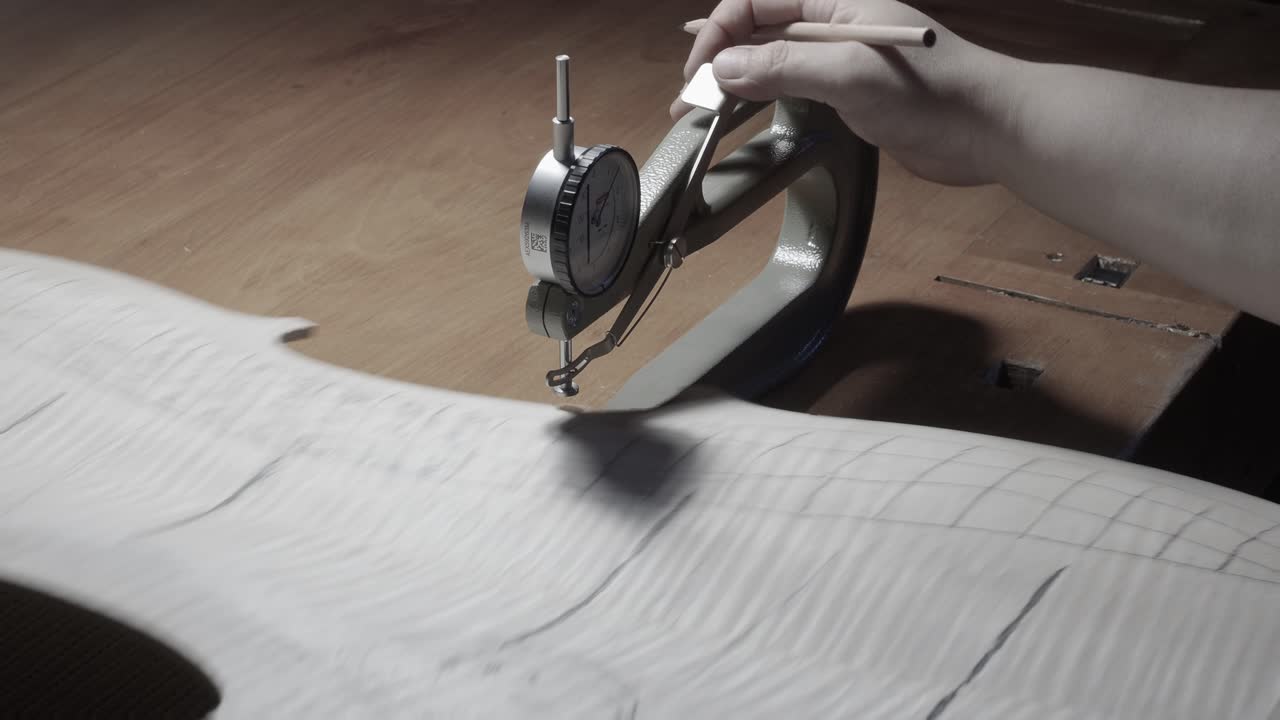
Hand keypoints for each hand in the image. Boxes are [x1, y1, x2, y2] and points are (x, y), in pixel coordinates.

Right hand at [671, 0, 1016, 185]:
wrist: (989, 130)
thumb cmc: (935, 90)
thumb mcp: (849, 73)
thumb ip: (784, 65)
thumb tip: (724, 67)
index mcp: (836, 0)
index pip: (756, 0)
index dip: (720, 31)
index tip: (700, 72)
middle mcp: (833, 22)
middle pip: (758, 28)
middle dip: (719, 57)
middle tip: (689, 98)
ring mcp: (839, 58)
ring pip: (771, 59)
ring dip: (735, 81)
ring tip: (702, 111)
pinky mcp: (847, 92)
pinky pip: (790, 86)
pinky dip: (760, 98)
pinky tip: (740, 113)